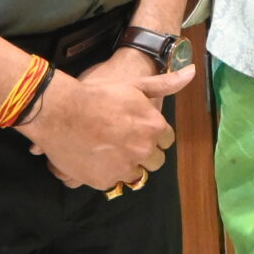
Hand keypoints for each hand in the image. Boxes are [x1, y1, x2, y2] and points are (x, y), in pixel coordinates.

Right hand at [26, 61, 193, 191]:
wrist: (61, 111)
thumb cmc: (99, 95)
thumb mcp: (136, 85)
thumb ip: (166, 83)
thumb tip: (192, 72)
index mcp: (154, 127)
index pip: (167, 141)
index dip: (154, 136)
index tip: (140, 131)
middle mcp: (143, 150)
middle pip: (155, 162)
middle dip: (144, 154)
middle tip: (125, 143)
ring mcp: (124, 168)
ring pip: (135, 175)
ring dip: (127, 166)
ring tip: (110, 152)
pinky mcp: (104, 180)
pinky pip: (112, 182)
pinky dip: (106, 173)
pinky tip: (95, 159)